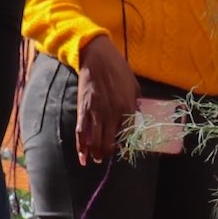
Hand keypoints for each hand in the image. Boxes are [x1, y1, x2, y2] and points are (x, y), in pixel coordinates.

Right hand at [75, 35, 139, 166]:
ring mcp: (96, 113)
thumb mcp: (134, 86)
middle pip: (109, 143)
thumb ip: (135, 104)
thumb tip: (137, 118)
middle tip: (106, 159)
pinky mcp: (83, 110)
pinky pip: (81, 132)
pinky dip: (81, 146)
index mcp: (127, 109)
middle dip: (107, 154)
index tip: (122, 149)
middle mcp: (112, 114)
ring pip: (95, 141)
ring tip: (95, 160)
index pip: (127, 135)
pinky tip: (82, 156)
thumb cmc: (119, 70)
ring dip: (95, 154)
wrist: (98, 58)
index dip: (124, 145)